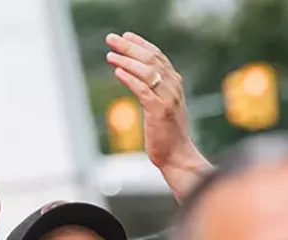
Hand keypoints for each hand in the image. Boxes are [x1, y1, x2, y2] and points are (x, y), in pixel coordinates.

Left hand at [104, 33, 208, 180]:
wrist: (177, 155)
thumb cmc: (167, 133)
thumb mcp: (162, 105)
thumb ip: (153, 89)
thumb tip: (133, 75)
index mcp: (174, 83)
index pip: (158, 56)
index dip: (141, 44)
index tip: (125, 35)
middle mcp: (173, 87)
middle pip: (150, 59)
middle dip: (129, 47)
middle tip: (111, 38)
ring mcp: (168, 99)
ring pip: (146, 72)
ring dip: (126, 61)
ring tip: (110, 55)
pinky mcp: (159, 111)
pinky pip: (143, 90)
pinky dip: (130, 79)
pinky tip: (117, 72)